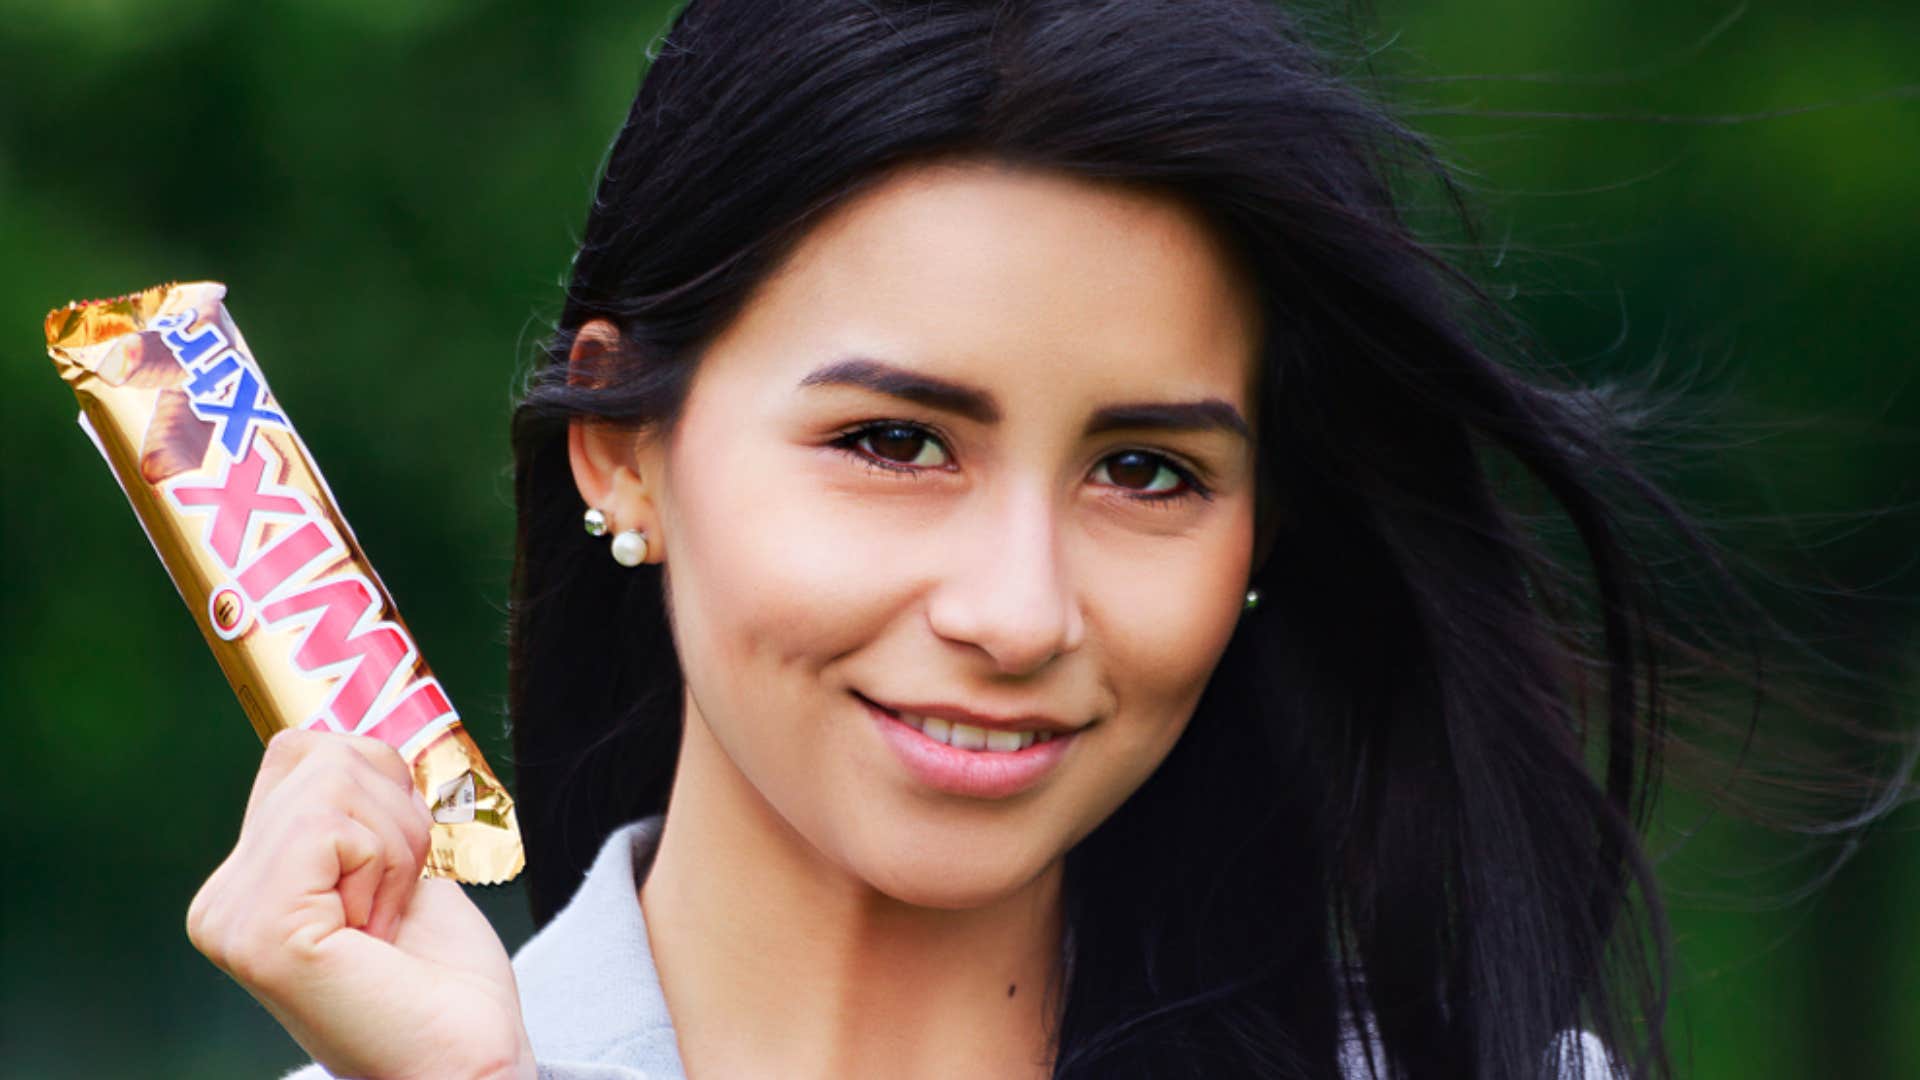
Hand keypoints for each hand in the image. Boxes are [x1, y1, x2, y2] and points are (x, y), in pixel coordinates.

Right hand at [188, 729, 536, 1079]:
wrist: (465, 1061)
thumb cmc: (444, 982)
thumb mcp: (398, 867)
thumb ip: (359, 811)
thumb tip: (356, 740)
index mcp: (249, 883)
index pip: (301, 752)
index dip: (379, 791)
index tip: (396, 872)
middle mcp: (221, 900)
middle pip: (318, 753)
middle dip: (393, 816)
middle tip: (395, 903)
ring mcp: (230, 917)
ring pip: (332, 777)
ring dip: (395, 845)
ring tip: (386, 923)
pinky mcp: (258, 930)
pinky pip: (333, 823)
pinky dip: (385, 867)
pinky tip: (377, 933)